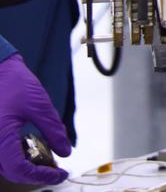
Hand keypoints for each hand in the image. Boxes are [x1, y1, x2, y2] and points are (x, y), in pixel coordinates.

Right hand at [0, 54, 70, 185]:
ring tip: (47, 159)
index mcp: (0, 138)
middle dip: (36, 173)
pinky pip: (1, 156)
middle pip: (12, 172)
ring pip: (5, 166)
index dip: (42, 176)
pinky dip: (17, 158)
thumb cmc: (12, 82)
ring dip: (26, 167)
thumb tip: (65, 151)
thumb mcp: (39, 105)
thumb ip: (53, 130)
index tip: (61, 173)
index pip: (20, 170)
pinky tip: (32, 149)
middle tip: (56, 169)